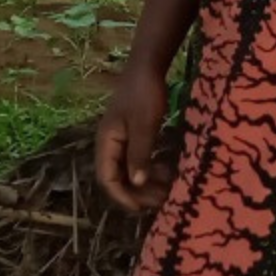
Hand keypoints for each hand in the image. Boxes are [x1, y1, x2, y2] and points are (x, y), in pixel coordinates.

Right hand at [94, 64, 174, 214]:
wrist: (148, 66)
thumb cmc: (144, 93)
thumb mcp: (144, 125)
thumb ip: (139, 154)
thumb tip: (137, 183)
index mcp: (106, 142)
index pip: (107, 179)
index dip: (123, 197)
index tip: (142, 209)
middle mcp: (111, 144)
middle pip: (119, 178)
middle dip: (139, 193)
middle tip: (163, 200)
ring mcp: (122, 140)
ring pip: (131, 171)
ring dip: (147, 183)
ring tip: (169, 189)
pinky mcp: (135, 135)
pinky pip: (140, 160)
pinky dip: (152, 169)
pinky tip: (168, 172)